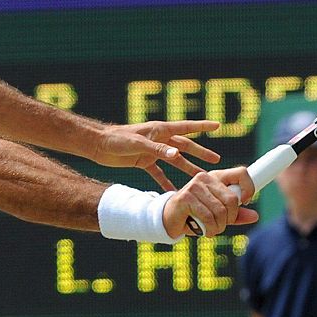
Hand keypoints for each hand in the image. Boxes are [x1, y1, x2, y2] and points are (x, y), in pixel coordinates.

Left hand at [95, 120, 221, 191]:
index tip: (218, 125)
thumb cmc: (117, 139)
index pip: (186, 127)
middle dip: (200, 153)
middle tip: (216, 161)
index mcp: (160, 130)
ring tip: (200, 178)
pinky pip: (158, 173)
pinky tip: (173, 191)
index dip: (202, 126)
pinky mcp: (143, 162)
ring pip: (174, 161)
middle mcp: (159, 139)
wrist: (98, 145)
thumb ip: (157, 149)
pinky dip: (165, 182)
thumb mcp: (138, 144)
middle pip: (184, 146)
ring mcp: (152, 151)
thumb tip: (177, 154)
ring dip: (187, 169)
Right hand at [161, 166, 257, 237]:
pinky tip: (204, 230)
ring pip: (220, 211)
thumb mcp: (218, 215)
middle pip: (232, 199)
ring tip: (210, 229)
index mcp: (215, 177)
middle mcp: (205, 178)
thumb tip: (255, 216)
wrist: (167, 221)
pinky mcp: (186, 198)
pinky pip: (208, 217)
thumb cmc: (193, 216)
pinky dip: (209, 228)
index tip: (245, 202)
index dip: (249, 188)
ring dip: (218, 226)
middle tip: (220, 224)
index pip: (241, 173)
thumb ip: (236, 214)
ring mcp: (194, 186)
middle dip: (229, 218)